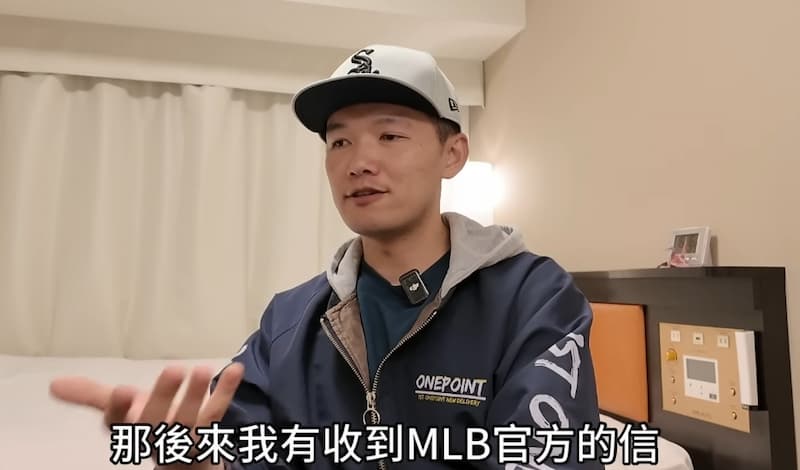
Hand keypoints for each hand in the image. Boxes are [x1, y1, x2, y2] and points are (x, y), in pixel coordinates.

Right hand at [49, 362, 244, 468]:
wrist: (185, 461)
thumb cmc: (151, 426)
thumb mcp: (122, 412)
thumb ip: (92, 396)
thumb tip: (54, 383)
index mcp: (131, 432)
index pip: (120, 424)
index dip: (119, 409)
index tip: (122, 390)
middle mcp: (156, 440)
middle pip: (157, 424)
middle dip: (164, 398)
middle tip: (175, 369)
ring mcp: (185, 441)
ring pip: (190, 424)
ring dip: (196, 397)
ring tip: (203, 368)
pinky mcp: (210, 436)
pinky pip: (219, 416)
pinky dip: (226, 392)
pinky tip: (235, 369)